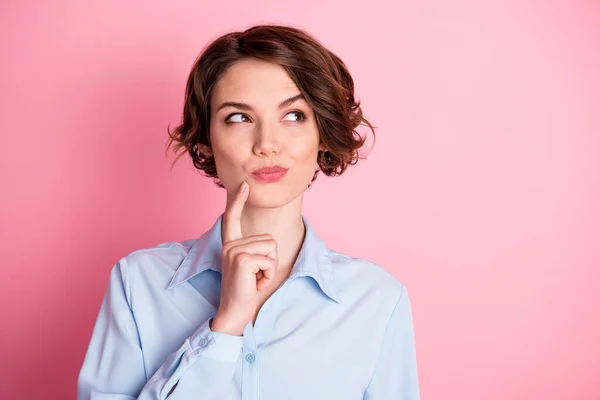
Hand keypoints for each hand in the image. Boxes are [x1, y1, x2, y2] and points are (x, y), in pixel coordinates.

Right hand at [211, 181, 278, 334]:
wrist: (234, 312)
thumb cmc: (245, 291)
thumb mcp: (250, 267)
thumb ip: (254, 251)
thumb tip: (268, 242)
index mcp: (230, 244)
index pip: (232, 217)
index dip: (238, 201)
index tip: (244, 185)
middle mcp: (229, 244)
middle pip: (269, 239)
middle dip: (270, 260)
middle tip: (255, 276)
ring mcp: (234, 250)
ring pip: (272, 248)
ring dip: (270, 268)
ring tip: (255, 279)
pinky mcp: (242, 259)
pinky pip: (270, 261)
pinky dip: (268, 275)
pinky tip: (255, 284)